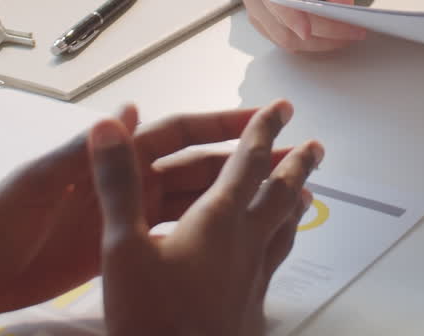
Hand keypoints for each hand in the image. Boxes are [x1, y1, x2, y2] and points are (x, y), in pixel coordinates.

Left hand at [0, 104, 292, 314]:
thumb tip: (126, 111)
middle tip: (287, 155)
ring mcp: (122, 217)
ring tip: (273, 196)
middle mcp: (123, 183)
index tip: (262, 117)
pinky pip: (171, 237)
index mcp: (108, 159)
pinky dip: (202, 235)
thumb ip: (83, 150)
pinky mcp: (114, 251)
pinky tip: (228, 240)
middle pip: (196, 166)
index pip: (177, 134)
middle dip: (241, 157)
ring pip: (191, 201)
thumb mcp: (38, 182)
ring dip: (230, 196)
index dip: (221, 124)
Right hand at [91, 100, 322, 335]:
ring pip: (283, 232)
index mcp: (218, 219)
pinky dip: (279, 249)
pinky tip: (272, 261)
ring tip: (307, 197)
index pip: (247, 162)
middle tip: (316, 147)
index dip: (262, 130)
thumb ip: (118, 184)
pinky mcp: (250, 310)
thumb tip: (107, 125)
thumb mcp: (120, 246)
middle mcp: (245, 244)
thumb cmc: (151, 317)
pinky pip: (273, 267)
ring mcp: (253, 279)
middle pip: (280, 195)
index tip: (282, 108)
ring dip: (295, 207)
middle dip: (296, 166)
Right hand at [239, 0, 367, 51]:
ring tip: (348, 34)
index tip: (307, 30)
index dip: (286, 11)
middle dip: (317, 29)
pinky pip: (283, 37)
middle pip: (277, 14)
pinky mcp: (262, 15)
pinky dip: (310, 42)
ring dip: (315, 41)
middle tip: (353, 31)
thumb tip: (341, 1)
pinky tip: (333, 36)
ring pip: (280, 33)